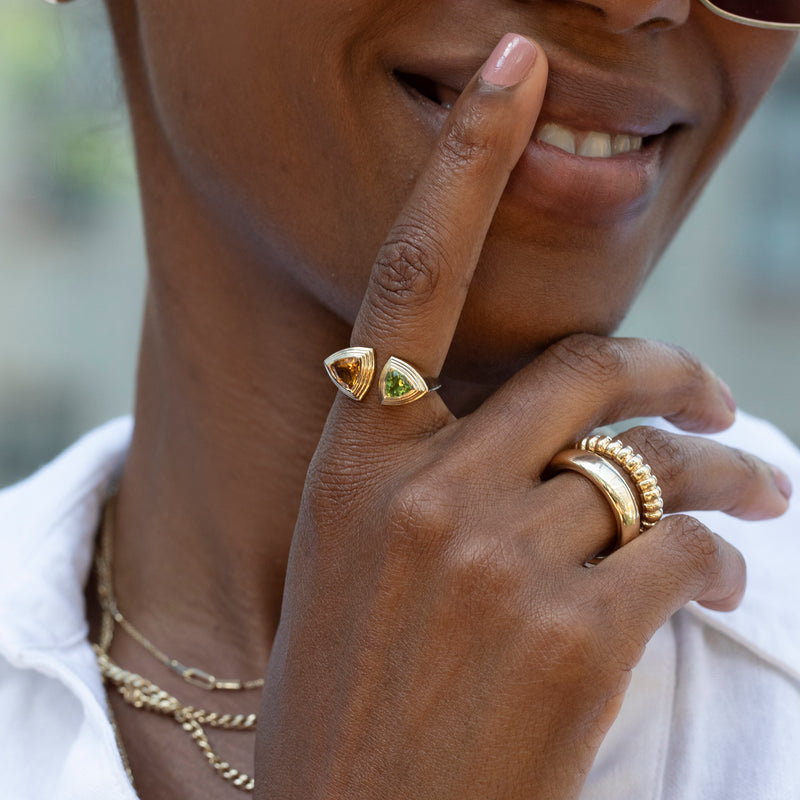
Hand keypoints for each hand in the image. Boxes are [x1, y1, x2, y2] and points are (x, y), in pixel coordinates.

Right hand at [254, 34, 788, 798]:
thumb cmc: (357, 686)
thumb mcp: (361, 556)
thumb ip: (430, 467)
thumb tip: (540, 416)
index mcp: (354, 461)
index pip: (410, 276)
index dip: (463, 159)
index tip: (511, 69)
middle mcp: (422, 489)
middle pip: (584, 369)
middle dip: (670, 375)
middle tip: (721, 405)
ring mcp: (495, 561)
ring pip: (649, 463)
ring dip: (722, 471)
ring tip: (759, 489)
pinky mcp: (570, 638)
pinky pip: (677, 549)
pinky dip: (715, 552)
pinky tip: (719, 575)